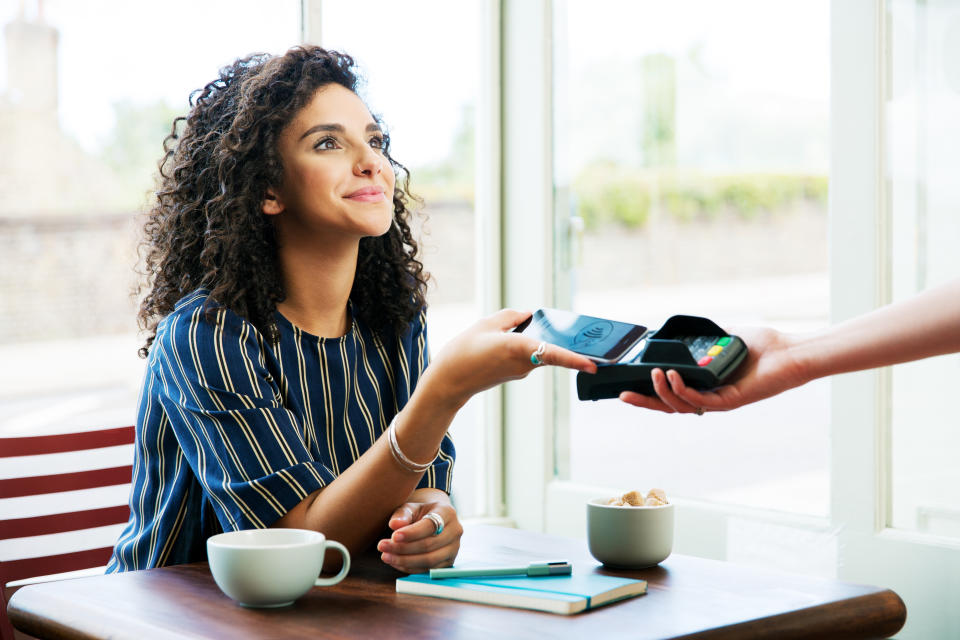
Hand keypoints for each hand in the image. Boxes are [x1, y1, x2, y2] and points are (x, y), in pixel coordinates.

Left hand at [376, 499, 462, 572]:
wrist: (434, 520)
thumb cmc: (421, 513)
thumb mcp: (411, 508)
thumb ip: (402, 514)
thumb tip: (394, 524)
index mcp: (447, 513)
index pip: (430, 526)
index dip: (411, 533)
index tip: (393, 536)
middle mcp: (455, 532)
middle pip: (429, 545)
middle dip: (403, 548)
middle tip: (382, 546)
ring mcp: (453, 549)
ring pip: (429, 560)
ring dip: (404, 560)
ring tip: (385, 556)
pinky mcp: (448, 563)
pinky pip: (427, 570)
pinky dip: (409, 568)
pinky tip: (395, 562)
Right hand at [424, 309, 597, 408]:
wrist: (448, 382)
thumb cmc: (462, 353)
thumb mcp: (484, 324)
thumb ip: (510, 317)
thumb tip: (528, 315)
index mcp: (517, 348)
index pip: (552, 353)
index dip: (575, 359)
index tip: (593, 365)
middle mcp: (524, 363)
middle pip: (551, 349)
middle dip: (562, 340)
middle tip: (576, 330)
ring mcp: (521, 371)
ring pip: (539, 351)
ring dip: (537, 339)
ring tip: (515, 329)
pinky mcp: (515, 374)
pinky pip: (529, 356)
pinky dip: (527, 346)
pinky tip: (507, 339)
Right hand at [618, 327, 808, 413]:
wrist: (791, 352)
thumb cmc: (764, 346)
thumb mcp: (724, 336)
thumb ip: (705, 336)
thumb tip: (683, 330)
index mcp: (707, 385)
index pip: (672, 393)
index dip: (650, 392)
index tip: (629, 384)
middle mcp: (711, 397)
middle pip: (670, 406)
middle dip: (644, 402)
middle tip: (623, 395)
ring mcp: (719, 401)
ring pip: (680, 405)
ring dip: (661, 392)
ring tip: (652, 374)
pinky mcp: (729, 401)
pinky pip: (698, 399)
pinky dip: (681, 389)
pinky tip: (671, 375)